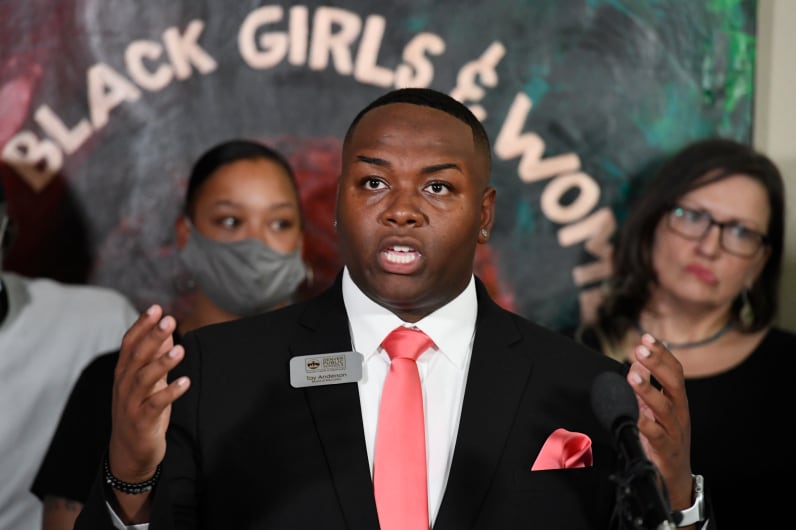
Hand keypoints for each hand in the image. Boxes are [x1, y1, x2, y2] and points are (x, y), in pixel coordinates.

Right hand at [107, 304, 189, 519]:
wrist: (129, 454)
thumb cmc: (141, 412)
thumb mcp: (149, 382)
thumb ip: (155, 358)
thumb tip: (166, 332)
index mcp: (124, 373)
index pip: (129, 343)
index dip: (142, 325)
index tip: (156, 308)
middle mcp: (123, 385)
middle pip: (137, 356)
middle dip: (152, 336)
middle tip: (169, 319)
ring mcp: (130, 403)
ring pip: (143, 378)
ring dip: (162, 363)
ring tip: (180, 350)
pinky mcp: (141, 421)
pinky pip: (155, 404)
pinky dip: (170, 392)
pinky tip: (186, 382)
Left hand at [626, 334, 693, 511]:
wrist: (673, 477)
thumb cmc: (663, 438)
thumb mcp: (655, 409)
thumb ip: (647, 386)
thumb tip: (637, 363)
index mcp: (677, 400)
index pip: (675, 371)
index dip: (662, 353)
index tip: (647, 337)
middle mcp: (679, 412)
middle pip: (674, 383)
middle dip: (658, 364)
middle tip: (640, 349)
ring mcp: (674, 430)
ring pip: (665, 407)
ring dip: (648, 390)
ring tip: (632, 377)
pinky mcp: (665, 449)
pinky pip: (655, 434)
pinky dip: (644, 423)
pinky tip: (634, 414)